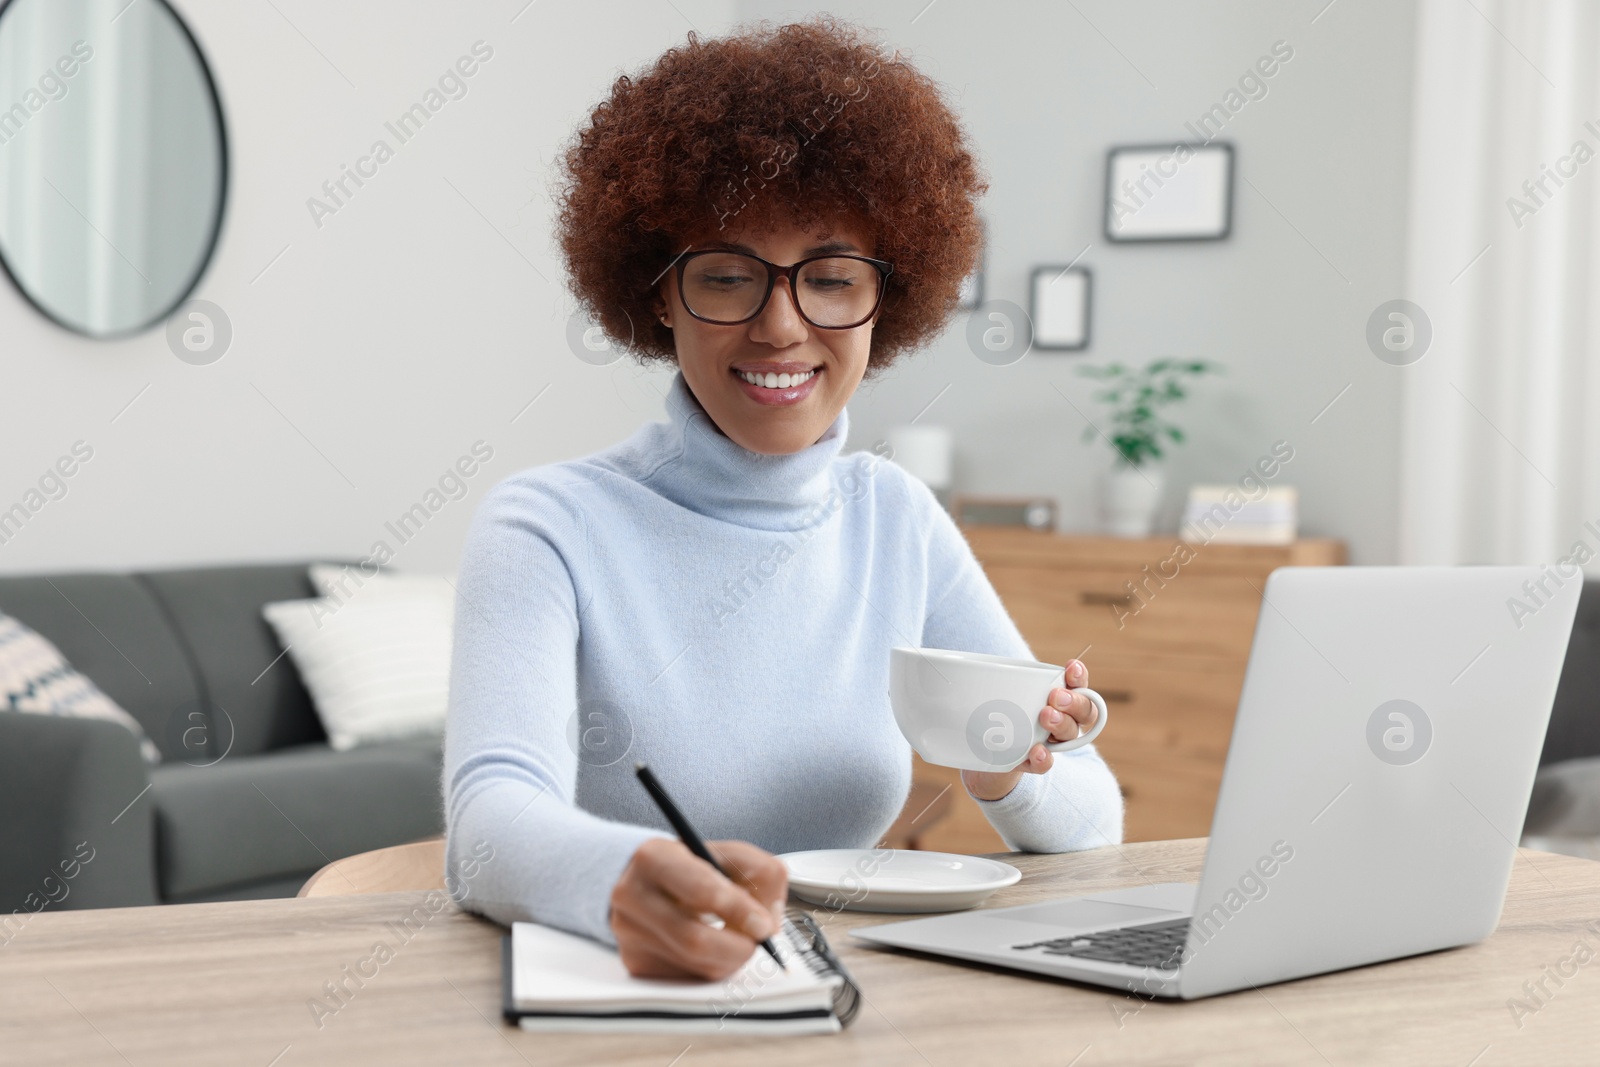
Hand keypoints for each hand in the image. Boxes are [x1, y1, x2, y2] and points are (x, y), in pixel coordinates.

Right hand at [610, 838, 787, 980]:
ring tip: (736, 938)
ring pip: (696, 965)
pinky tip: (713, 947)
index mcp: (653, 858)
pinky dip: (713, 967)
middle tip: (758, 939)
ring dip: (730, 958)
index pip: (700, 890)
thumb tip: (769, 921)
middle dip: (738, 946)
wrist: (644, 880)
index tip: (763, 924)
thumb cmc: (691, 867)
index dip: (739, 910)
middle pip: (695, 939)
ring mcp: (630, 934)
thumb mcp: (727, 854)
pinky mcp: (635, 963)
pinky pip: (688, 978)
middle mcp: (632, 896)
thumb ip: (761, 874)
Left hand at [962, 659, 1097, 801]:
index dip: (1079, 676)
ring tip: (1045, 716)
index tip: (1069, 666)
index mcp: (1058, 698)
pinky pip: (1045, 764)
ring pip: (1071, 735)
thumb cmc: (996, 712)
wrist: (983, 755)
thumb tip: (962, 663)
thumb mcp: (997, 691)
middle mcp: (1062, 720)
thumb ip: (993, 678)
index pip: (1078, 685)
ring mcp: (1051, 743)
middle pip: (1084, 711)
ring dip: (1061, 724)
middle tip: (1055, 696)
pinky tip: (1037, 750)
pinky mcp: (1033, 763)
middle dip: (1073, 701)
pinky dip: (1043, 758)